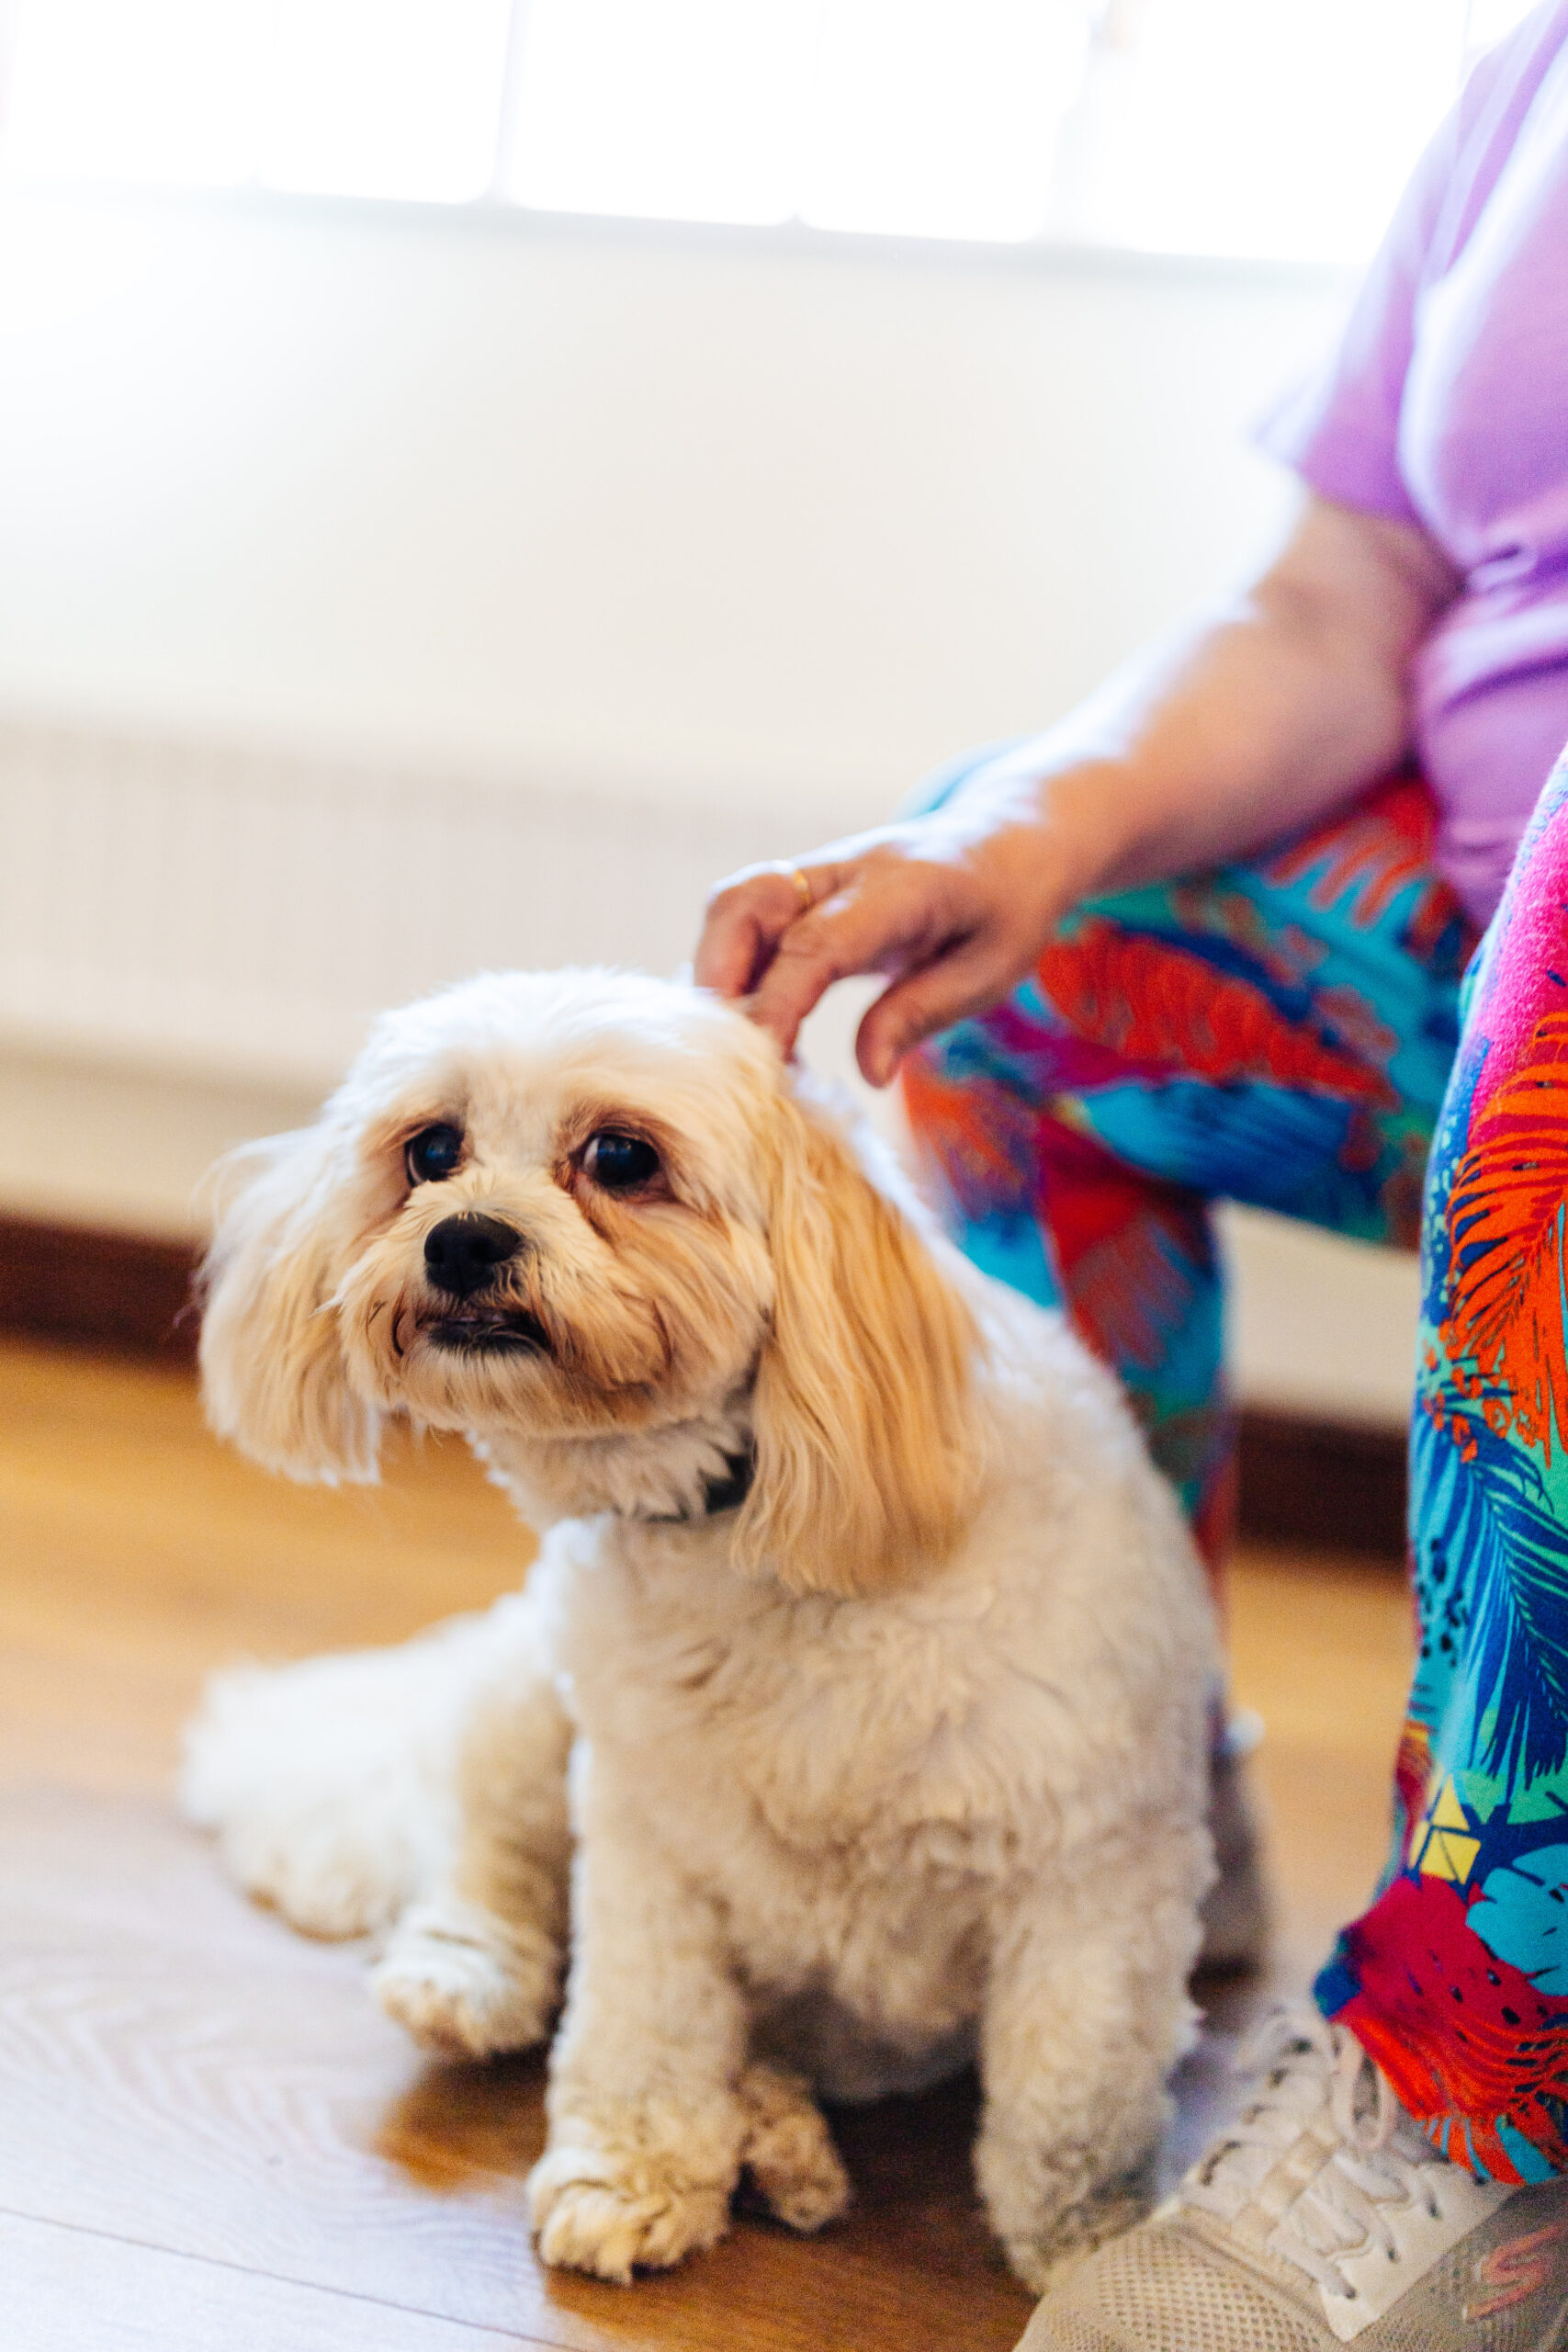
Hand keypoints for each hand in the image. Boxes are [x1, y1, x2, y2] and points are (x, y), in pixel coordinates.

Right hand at [695, 765, 1092, 1085]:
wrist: (1010, 841)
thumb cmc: (1006, 910)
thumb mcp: (989, 971)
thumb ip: (921, 1013)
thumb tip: (867, 1073)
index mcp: (902, 889)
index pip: (818, 942)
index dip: (779, 1001)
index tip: (763, 1062)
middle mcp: (845, 870)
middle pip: (746, 901)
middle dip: (715, 976)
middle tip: (724, 1054)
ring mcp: (818, 875)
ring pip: (734, 906)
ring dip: (716, 974)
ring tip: (735, 1047)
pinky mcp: (804, 890)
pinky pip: (747, 922)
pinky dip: (735, 972)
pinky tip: (757, 1028)